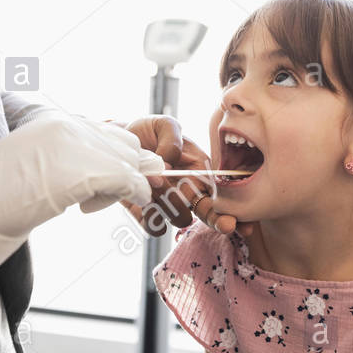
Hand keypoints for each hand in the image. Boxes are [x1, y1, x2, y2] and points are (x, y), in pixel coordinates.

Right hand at [0, 109, 164, 305]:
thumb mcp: (35, 168)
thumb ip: (66, 162)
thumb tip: (103, 176)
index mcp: (54, 121)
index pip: (108, 132)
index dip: (114, 160)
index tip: (105, 186)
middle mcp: (67, 126)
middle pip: (125, 143)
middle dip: (125, 170)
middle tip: (101, 198)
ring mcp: (76, 146)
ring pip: (129, 160)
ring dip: (126, 182)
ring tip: (93, 204)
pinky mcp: (84, 170)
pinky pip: (128, 179)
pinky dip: (134, 193)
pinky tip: (115, 206)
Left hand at [120, 116, 253, 236]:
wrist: (118, 142)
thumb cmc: (148, 132)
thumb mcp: (163, 125)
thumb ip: (172, 140)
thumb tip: (167, 164)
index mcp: (201, 171)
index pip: (221, 194)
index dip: (231, 210)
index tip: (235, 221)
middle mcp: (189, 191)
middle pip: (207, 213)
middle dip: (210, 214)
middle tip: (217, 219)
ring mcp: (169, 205)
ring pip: (179, 219)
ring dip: (166, 204)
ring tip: (150, 183)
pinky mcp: (147, 214)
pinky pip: (154, 228)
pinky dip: (149, 219)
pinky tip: (140, 202)